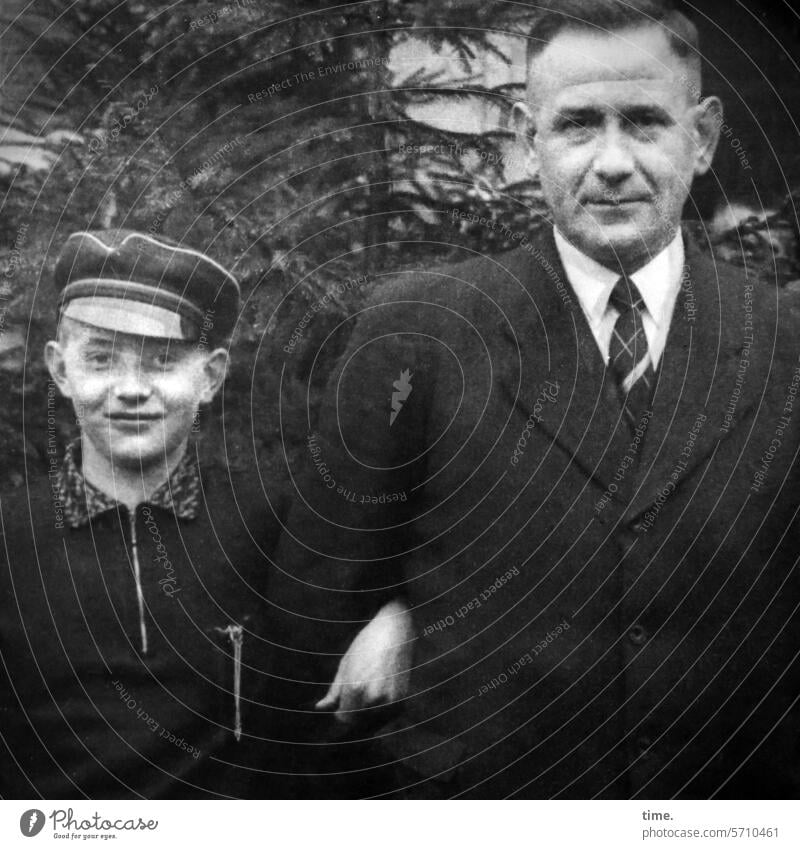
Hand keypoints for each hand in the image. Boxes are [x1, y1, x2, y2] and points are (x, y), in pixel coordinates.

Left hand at [315, 599, 412, 724]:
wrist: (396, 629)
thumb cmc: (366, 644)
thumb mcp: (345, 665)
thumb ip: (334, 691)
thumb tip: (320, 708)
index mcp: (355, 689)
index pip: (343, 718)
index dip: (341, 711)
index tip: (343, 701)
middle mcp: (373, 698)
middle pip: (358, 724)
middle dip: (355, 714)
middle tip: (359, 693)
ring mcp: (390, 701)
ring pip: (373, 724)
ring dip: (369, 716)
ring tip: (371, 691)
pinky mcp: (402, 701)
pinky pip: (386, 718)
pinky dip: (382, 713)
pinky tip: (381, 693)